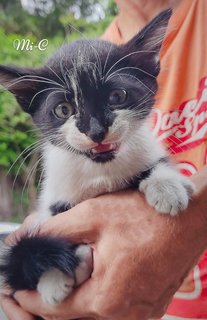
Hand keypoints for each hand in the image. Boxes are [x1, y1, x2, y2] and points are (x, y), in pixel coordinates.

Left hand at [1, 169, 206, 319]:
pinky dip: (97, 297)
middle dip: (50, 300)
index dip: (30, 300)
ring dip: (75, 299)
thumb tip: (27, 239)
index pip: (54, 311)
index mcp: (107, 297)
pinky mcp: (151, 305)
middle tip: (36, 281)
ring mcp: (141, 312)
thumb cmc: (146, 216)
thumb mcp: (94, 215)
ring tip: (63, 277)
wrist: (188, 218)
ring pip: (95, 314)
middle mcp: (125, 314)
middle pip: (74, 316)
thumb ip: (56, 230)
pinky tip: (94, 276)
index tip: (15, 290)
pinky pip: (115, 309)